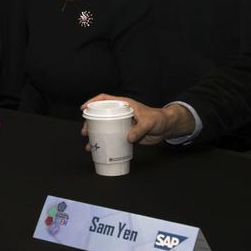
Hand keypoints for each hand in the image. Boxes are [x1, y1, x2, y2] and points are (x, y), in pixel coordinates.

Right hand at [81, 93, 195, 145]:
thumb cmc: (158, 119)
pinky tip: (101, 150)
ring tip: (89, 144)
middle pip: (101, 115)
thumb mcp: (149, 122)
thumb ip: (139, 129)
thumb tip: (128, 138)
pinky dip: (106, 143)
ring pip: (105, 128)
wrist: (166, 128)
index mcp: (124, 104)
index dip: (93, 102)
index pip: (104, 99)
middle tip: (85, 132)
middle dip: (90, 123)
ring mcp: (122, 124)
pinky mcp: (125, 134)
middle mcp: (120, 113)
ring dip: (96, 135)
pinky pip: (112, 137)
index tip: (84, 108)